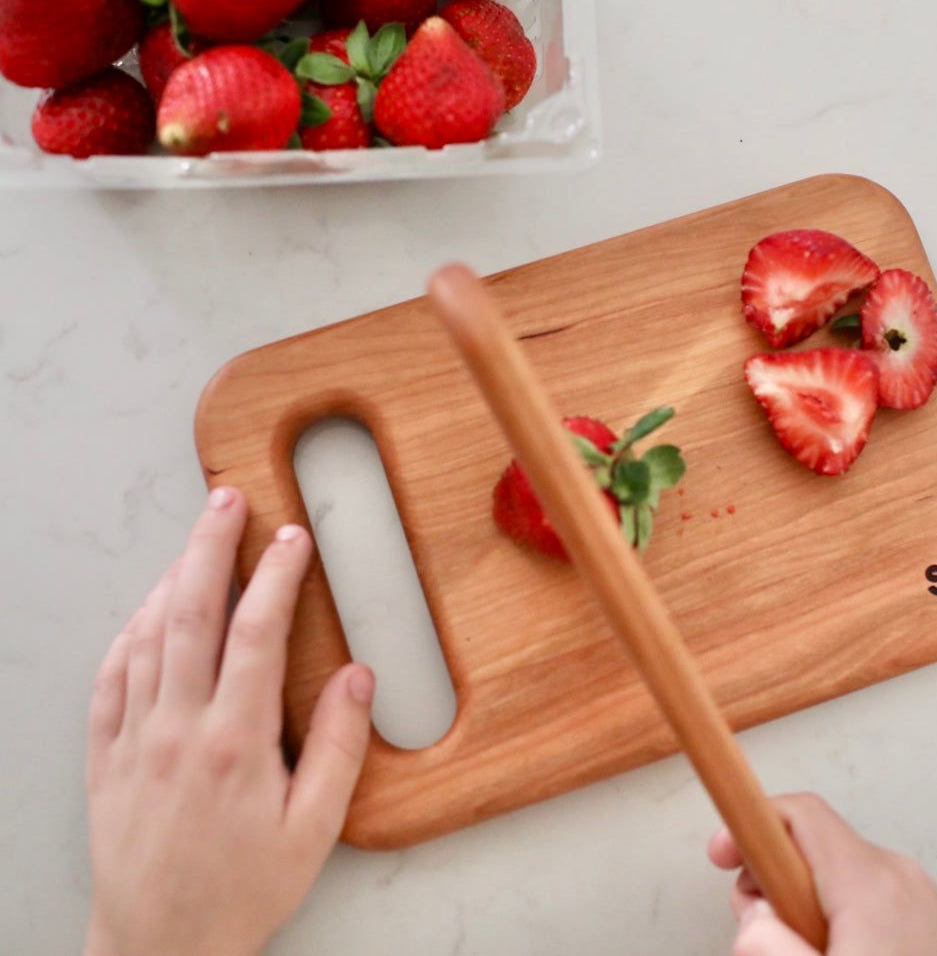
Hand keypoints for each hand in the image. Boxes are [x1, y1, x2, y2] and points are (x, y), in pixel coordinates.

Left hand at [83, 487, 374, 955]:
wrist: (160, 949)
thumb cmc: (241, 890)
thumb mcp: (313, 829)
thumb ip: (340, 745)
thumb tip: (356, 676)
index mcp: (235, 742)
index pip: (257, 632)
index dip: (277, 574)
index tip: (292, 538)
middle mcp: (178, 728)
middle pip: (191, 613)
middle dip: (210, 546)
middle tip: (226, 501)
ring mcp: (135, 739)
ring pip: (147, 635)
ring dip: (170, 577)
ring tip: (194, 540)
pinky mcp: (105, 757)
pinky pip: (109, 678)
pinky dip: (126, 632)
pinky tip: (144, 612)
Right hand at [708, 793, 936, 955]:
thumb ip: (770, 947)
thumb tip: (751, 917)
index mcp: (870, 884)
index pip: (798, 812)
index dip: (748, 824)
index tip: (722, 854)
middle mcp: (899, 878)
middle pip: (810, 846)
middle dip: (770, 882)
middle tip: (762, 932)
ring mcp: (920, 900)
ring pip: (835, 876)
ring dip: (801, 908)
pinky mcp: (930, 925)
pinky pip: (863, 901)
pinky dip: (835, 922)